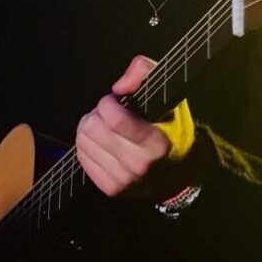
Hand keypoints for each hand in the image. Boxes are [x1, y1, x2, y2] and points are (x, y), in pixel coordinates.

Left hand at [76, 55, 194, 196]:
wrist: (180, 170)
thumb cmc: (171, 127)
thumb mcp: (168, 94)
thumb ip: (144, 72)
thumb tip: (118, 87)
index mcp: (156, 142)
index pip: (114, 120)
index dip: (107, 103)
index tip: (115, 100)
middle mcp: (140, 164)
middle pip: (92, 129)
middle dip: (96, 114)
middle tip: (109, 114)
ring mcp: (124, 180)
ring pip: (82, 142)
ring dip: (90, 128)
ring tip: (106, 127)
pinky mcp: (111, 189)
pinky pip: (81, 158)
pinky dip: (88, 146)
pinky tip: (103, 142)